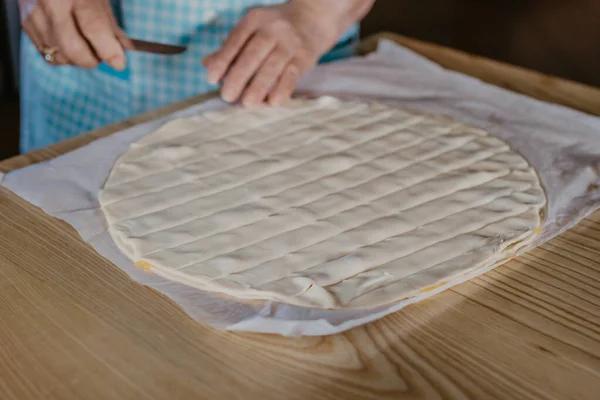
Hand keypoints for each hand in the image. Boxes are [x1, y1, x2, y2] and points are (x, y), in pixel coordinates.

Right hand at [19, 0, 128, 69]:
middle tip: (102, 52)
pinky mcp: (26, 26)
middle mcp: (49, 3)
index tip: (119, 62)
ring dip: (78, 58)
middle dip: (92, 59)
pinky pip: (49, 54)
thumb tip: (123, 51)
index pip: (92, 26)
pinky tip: (69, 41)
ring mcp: (33, 16)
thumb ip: (109, 24)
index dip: (107, 48)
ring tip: (84, 42)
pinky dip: (64, 55)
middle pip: (73, 49)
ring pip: (60, 56)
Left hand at [203, 0, 372, 106]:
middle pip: (253, 53)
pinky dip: (283, 89)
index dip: (223, 59)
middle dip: (239, 76)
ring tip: (248, 103)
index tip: (211, 78)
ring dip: (259, 85)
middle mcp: (273, 29)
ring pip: (273, 66)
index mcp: (254, 20)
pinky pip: (292, 75)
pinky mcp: (304, 57)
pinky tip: (273, 102)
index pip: (235, 40)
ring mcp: (290, 43)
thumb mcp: (252, 30)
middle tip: (227, 96)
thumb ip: (231, 48)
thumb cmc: (275, 29)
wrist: (313, 19)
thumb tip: (207, 64)